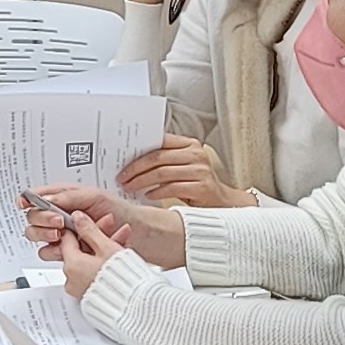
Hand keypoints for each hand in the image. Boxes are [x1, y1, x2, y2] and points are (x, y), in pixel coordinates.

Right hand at [22, 186, 185, 269]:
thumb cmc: (120, 211)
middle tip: (58, 222)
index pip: (37, 198)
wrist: (139, 235)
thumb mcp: (95, 197)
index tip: (24, 203)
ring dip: (49, 237)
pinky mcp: (70, 255)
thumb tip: (48, 199)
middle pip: (33, 220)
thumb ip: (69, 197)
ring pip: (40, 240)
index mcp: (64, 199)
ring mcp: (64, 237)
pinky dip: (63, 252)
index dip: (27, 200)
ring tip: (64, 235)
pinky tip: (78, 246)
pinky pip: (55, 255)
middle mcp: (61, 218)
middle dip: (42, 221)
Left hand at [50, 209, 126, 299]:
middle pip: (80, 250)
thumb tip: (78, 218)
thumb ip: (90, 230)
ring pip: (89, 261)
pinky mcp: (91, 296)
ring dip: (104, 249)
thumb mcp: (106, 247)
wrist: (134, 305)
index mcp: (71, 265)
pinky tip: (120, 256)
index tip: (91, 222)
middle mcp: (71, 279)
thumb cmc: (122, 280)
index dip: (81, 227)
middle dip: (98, 237)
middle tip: (114, 228)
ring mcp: (80, 289)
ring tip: (124, 241)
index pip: (67, 239)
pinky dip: (103, 264)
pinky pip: (93, 274)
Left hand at [117, 136, 245, 206]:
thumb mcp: (181, 167)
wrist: (222, 202)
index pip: (160, 142)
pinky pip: (173, 188)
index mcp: (189, 144)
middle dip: (136, 168)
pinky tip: (147, 195)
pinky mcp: (203, 187)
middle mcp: (196, 154)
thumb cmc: (195, 184)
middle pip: (158, 158)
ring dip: (142, 181)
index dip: (138, 151)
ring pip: (163, 173)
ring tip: (130, 187)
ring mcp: (201, 170)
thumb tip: (131, 162)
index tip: (122, 161)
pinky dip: (157, 192)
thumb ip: (164, 160)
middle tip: (122, 178)